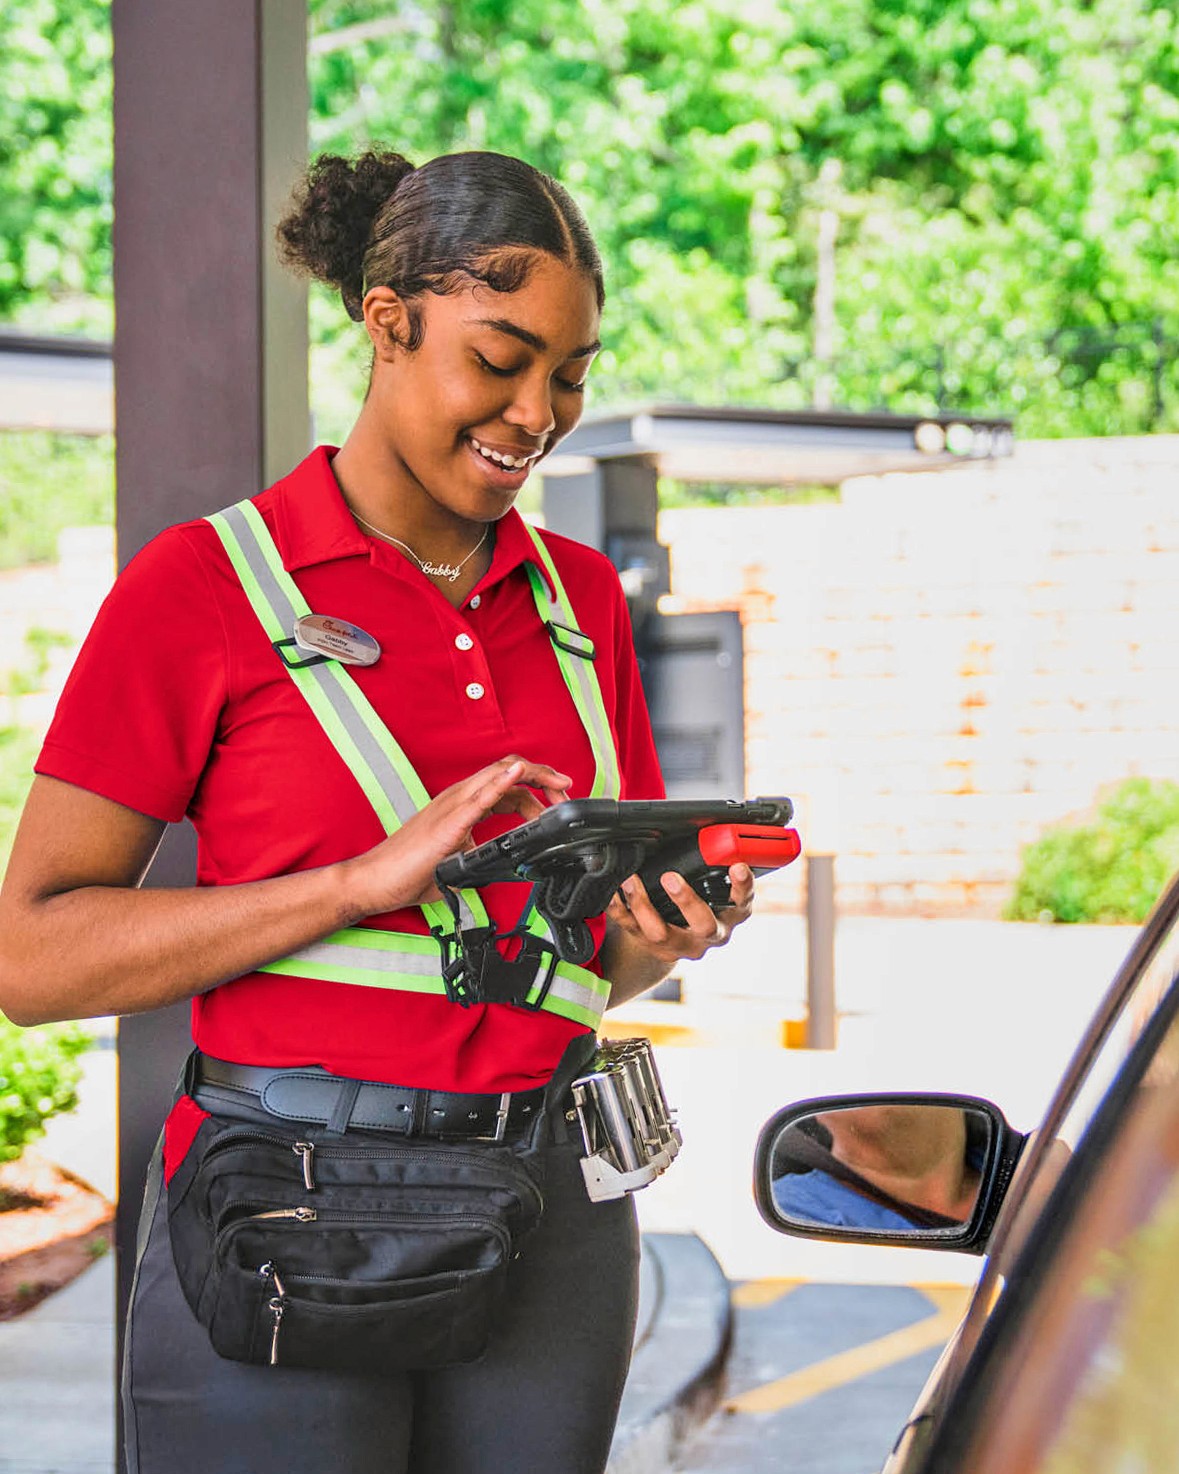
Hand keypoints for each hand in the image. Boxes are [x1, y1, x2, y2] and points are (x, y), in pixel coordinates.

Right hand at [340, 755, 570, 917]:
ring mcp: (453, 805)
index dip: (538, 789)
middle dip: (546, 778)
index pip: (509, 783)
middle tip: (568, 796)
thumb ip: (484, 855)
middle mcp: (460, 797)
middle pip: (510, 770)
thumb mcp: (460, 860)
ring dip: (535, 776)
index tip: (558, 803)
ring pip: (500, 774)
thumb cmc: (410, 872)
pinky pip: (480, 796)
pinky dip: (501, 782)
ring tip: (559, 785)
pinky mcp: (449, 821)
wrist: (378, 881)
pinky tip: (517, 775)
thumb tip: (507, 866)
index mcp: (464, 804)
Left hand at [604, 862, 754, 966]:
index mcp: (730, 915)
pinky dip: (620, 910)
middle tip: (671, 877)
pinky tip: (614, 893)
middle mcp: (710, 934)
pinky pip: (632, 930)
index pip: (742, 901)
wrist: (682, 939)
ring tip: (631, 881)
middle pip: (703, 924)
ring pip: (661, 933)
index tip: (737, 866)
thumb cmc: (703, 904)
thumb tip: (707, 827)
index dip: (742, 886)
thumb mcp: (717, 887)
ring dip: (643, 904)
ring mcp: (682, 945)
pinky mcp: (655, 948)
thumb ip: (716, 864)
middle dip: (686, 900)